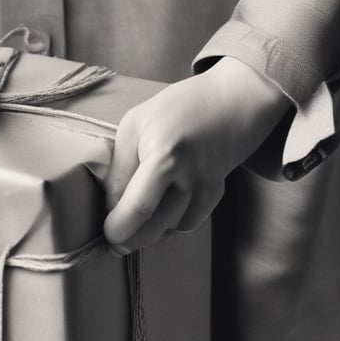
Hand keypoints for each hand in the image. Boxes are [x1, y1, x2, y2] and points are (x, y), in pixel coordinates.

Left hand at [103, 57, 290, 251]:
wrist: (232, 100)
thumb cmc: (176, 108)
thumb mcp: (134, 126)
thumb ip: (120, 168)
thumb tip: (110, 207)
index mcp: (164, 155)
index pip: (138, 207)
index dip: (118, 228)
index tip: (106, 234)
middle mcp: (189, 175)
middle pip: (154, 226)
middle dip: (129, 238)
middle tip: (114, 240)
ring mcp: (206, 186)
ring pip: (171, 229)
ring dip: (148, 233)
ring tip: (133, 225)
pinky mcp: (217, 193)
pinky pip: (189, 222)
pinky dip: (171, 225)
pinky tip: (159, 216)